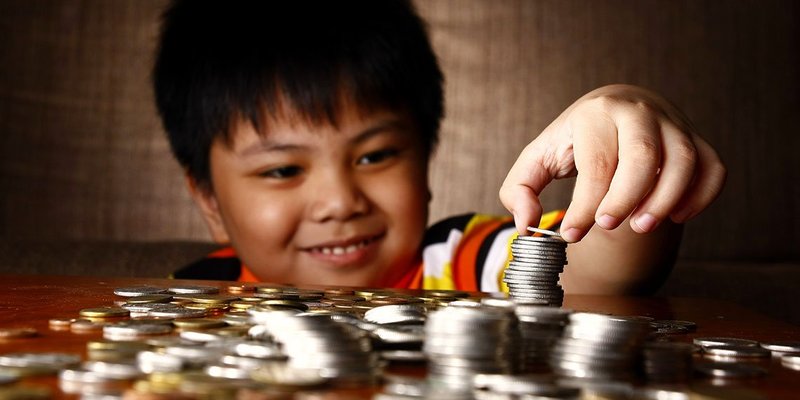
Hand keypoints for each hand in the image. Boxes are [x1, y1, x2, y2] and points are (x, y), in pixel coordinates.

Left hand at [499, 84, 725, 242]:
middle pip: (642, 156)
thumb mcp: (538, 158)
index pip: (596, 164)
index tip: (572, 233)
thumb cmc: (574, 140)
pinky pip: (713, 168)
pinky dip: (701, 196)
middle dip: (626, 198)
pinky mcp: (697, 138)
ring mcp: (673, 123)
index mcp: (595, 113)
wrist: (614, 108)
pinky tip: (675, 216)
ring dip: (665, 199)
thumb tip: (526, 224)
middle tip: (607, 225)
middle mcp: (637, 111)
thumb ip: (520, 190)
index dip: (584, 206)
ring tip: (640, 226)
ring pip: (684, 160)